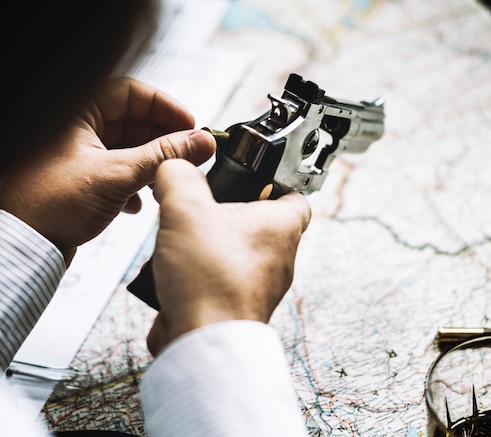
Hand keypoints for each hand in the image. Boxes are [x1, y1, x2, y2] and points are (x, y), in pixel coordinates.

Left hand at [0, 77, 214, 263]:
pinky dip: (134, 184)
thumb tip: (202, 142)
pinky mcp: (82, 179)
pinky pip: (118, 171)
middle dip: (162, 140)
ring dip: (151, 165)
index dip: (165, 107)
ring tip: (163, 182)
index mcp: (76, 112)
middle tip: (188, 156)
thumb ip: (164, 156)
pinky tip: (137, 204)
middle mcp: (76, 128)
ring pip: (128, 148)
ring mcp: (79, 154)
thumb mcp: (117, 175)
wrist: (22, 246)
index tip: (192, 126)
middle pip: (134, 121)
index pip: (132, 93)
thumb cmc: (50, 204)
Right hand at [145, 159, 310, 355]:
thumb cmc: (210, 279)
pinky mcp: (238, 302)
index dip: (275, 181)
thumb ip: (179, 177)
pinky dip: (202, 271)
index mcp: (281, 226)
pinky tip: (177, 268)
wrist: (202, 339)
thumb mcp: (186, 209)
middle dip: (228, 212)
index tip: (251, 175)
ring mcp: (260, 282)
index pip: (296, 194)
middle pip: (258, 222)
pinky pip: (222, 277)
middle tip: (204, 206)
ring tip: (185, 237)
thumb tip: (175, 167)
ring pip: (237, 250)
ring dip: (210, 242)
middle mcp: (278, 256)